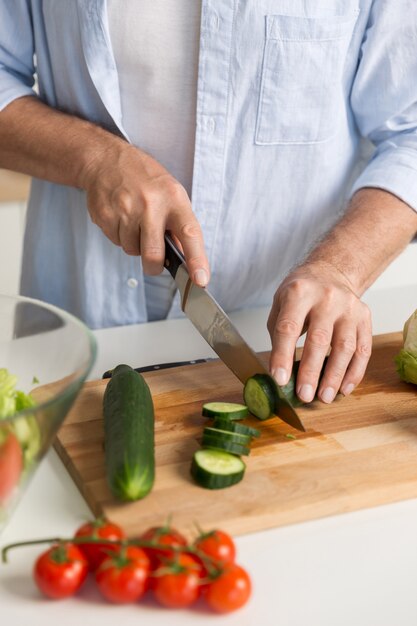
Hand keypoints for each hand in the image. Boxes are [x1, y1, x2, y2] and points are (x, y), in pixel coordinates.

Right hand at [82, 139, 208, 285]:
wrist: (106, 160)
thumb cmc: (145, 180)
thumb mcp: (171, 194)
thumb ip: (179, 225)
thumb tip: (186, 258)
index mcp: (174, 199)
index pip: (190, 233)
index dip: (197, 259)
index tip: (201, 280)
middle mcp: (151, 204)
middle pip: (153, 254)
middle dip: (154, 266)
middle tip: (154, 264)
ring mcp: (126, 210)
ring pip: (132, 250)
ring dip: (135, 245)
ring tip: (134, 223)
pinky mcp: (106, 216)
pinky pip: (116, 242)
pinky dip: (120, 236)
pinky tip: (121, 218)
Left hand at [267, 261, 371, 402]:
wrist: (329, 272)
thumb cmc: (300, 293)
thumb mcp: (280, 303)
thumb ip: (279, 334)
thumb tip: (280, 373)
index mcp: (299, 293)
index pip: (289, 327)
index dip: (283, 355)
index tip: (280, 380)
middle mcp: (326, 298)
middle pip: (319, 340)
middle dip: (311, 372)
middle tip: (304, 395)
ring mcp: (349, 307)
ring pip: (345, 347)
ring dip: (335, 376)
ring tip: (325, 397)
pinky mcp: (364, 317)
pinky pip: (363, 349)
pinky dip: (354, 372)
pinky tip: (344, 388)